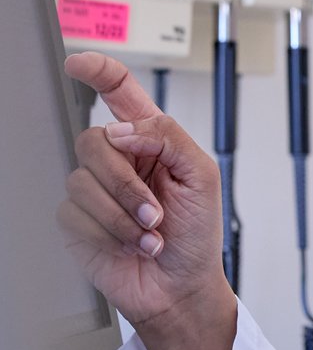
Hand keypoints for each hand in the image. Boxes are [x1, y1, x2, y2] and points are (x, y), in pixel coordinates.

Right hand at [59, 52, 235, 349]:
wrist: (181, 285)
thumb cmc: (198, 233)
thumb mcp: (202, 177)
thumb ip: (168, 138)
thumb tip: (121, 129)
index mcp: (152, 140)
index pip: (119, 93)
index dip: (98, 72)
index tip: (79, 64)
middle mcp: (120, 160)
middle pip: (94, 141)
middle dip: (125, 181)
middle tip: (156, 210)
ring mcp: (96, 190)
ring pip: (81, 179)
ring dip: (123, 213)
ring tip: (150, 232)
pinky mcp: (77, 221)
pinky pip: (73, 213)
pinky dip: (109, 231)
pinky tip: (133, 244)